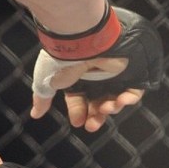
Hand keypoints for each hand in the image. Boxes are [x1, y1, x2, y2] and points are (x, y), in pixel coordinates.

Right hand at [30, 6, 161, 131]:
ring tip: (106, 109)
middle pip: (98, 102)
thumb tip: (35, 115)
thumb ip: (42, 99)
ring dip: (110, 108)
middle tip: (92, 125)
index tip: (78, 123)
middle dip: (96, 116)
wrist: (82, 42)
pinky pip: (134, 89)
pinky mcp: (131, 71)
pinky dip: (129, 98)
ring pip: (115, 98)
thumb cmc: (61, 62)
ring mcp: (113, 74)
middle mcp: (95, 76)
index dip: (78, 112)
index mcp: (75, 77)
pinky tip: (121, 101)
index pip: (79, 100)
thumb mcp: (47, 82)